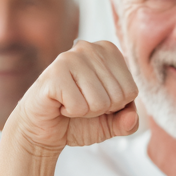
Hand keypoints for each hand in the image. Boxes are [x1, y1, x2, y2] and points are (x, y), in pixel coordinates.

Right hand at [10, 41, 138, 155]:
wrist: (43, 127)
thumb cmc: (79, 119)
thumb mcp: (111, 123)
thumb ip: (128, 123)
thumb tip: (132, 117)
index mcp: (109, 52)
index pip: (132, 91)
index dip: (116, 106)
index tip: (96, 100)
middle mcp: (90, 48)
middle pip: (117, 96)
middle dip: (101, 109)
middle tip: (81, 102)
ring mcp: (70, 58)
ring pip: (100, 102)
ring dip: (86, 112)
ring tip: (70, 102)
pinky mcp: (54, 73)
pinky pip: (80, 106)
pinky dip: (71, 112)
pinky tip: (59, 104)